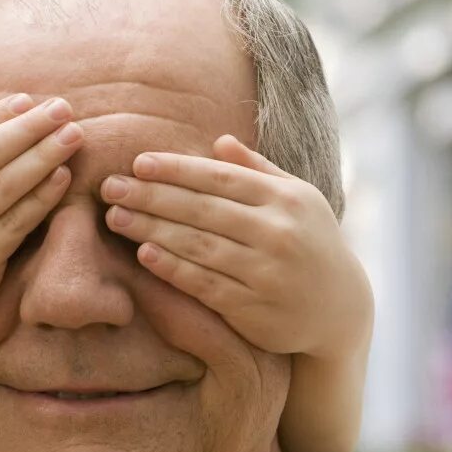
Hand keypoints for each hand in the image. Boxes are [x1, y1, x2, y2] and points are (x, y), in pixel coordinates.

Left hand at [100, 134, 371, 361]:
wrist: (341, 310)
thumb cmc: (311, 244)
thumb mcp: (298, 200)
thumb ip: (258, 171)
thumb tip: (219, 141)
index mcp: (286, 199)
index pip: (221, 178)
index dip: (177, 170)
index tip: (138, 162)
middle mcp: (277, 232)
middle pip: (202, 209)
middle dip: (152, 196)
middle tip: (110, 188)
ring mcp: (266, 272)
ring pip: (199, 246)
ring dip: (152, 230)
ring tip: (116, 218)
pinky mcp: (254, 308)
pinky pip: (204, 284)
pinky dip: (173, 269)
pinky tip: (144, 255)